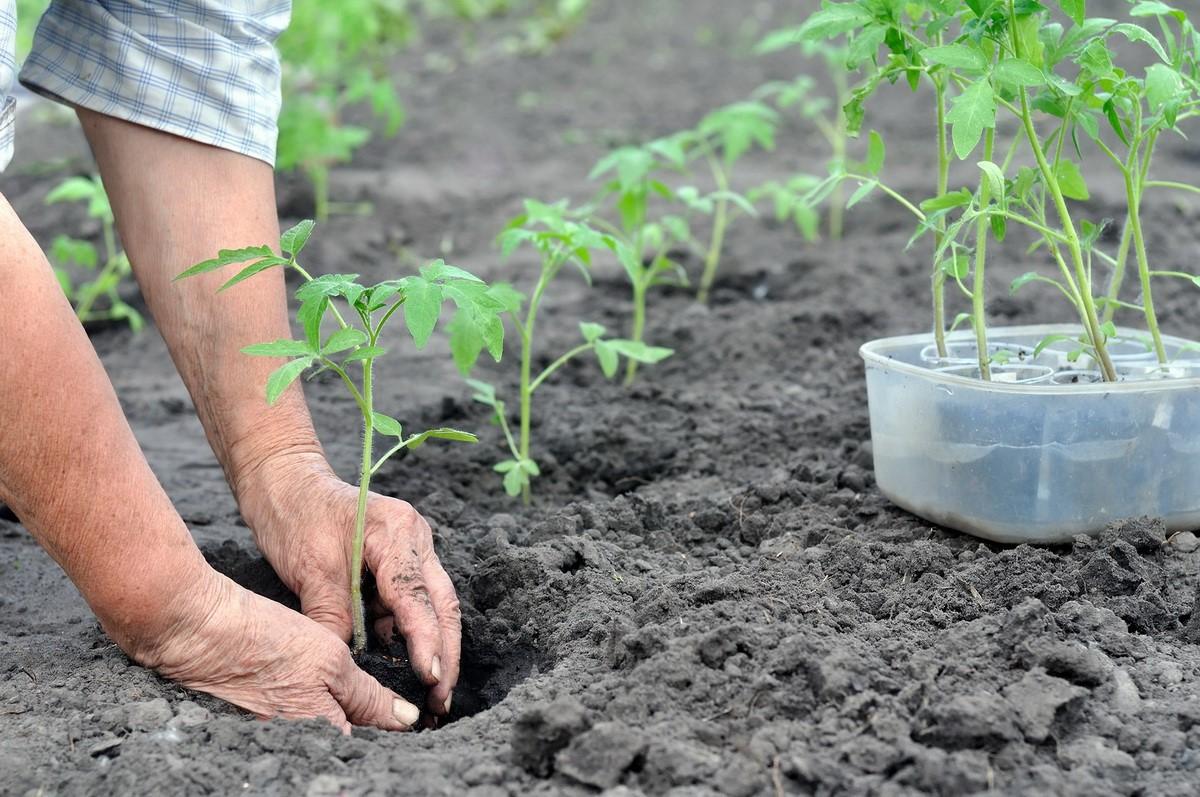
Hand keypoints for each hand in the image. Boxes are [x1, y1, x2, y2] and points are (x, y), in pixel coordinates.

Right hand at [131, 569, 421, 732]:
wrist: (199, 632)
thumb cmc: (267, 641)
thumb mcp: (331, 661)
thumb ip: (369, 696)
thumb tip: (406, 720)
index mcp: (322, 736)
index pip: (371, 746)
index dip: (394, 734)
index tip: (416, 716)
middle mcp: (299, 746)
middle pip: (348, 745)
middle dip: (371, 730)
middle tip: (392, 707)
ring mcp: (278, 738)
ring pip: (326, 734)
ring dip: (347, 721)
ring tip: (360, 698)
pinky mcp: (262, 724)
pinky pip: (302, 726)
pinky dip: (318, 713)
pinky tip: (320, 693)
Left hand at [237, 453, 460, 716]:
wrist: (284, 481)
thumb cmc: (294, 516)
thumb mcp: (310, 571)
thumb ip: (333, 618)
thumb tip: (347, 667)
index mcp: (397, 532)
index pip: (417, 596)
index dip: (426, 641)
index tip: (430, 678)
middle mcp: (416, 538)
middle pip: (443, 603)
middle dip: (446, 653)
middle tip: (442, 699)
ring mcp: (413, 548)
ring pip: (434, 605)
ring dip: (433, 646)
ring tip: (430, 693)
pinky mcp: (400, 561)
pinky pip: (411, 602)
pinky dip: (408, 632)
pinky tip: (404, 664)